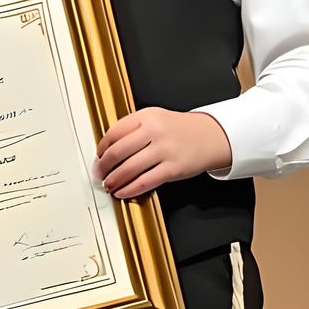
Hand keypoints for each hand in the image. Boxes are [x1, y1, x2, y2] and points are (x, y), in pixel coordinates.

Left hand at [93, 107, 232, 198]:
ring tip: (109, 185)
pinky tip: (123, 192)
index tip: (98, 157)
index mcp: (146, 116)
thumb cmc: (180, 129)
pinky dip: (129, 189)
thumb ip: (133, 128)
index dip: (101, 148)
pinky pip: (144, 182)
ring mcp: (164, 150)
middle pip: (117, 152)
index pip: (114, 133)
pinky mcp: (173, 169)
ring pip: (128, 169)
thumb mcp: (155, 118)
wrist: (210, 136)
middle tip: (99, 174)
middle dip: (103, 167)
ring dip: (114, 180)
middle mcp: (154, 131)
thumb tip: (107, 149)